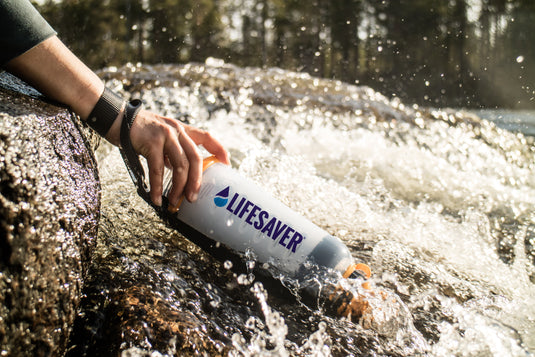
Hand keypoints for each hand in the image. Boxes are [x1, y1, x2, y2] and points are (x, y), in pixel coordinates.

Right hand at [106, 109, 228, 206]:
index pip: (206, 137)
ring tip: (175, 202)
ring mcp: (165, 135)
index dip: (219, 150)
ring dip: (179, 187)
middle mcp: (177, 130)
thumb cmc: (138, 131)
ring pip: (180, 166)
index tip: (227, 164)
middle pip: (195, 158)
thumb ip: (171, 151)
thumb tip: (179, 174)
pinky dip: (158, 187)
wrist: (115, 117)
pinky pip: (158, 169)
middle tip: (193, 198)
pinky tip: (157, 198)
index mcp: (181, 129)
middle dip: (196, 181)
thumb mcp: (160, 136)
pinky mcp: (151, 142)